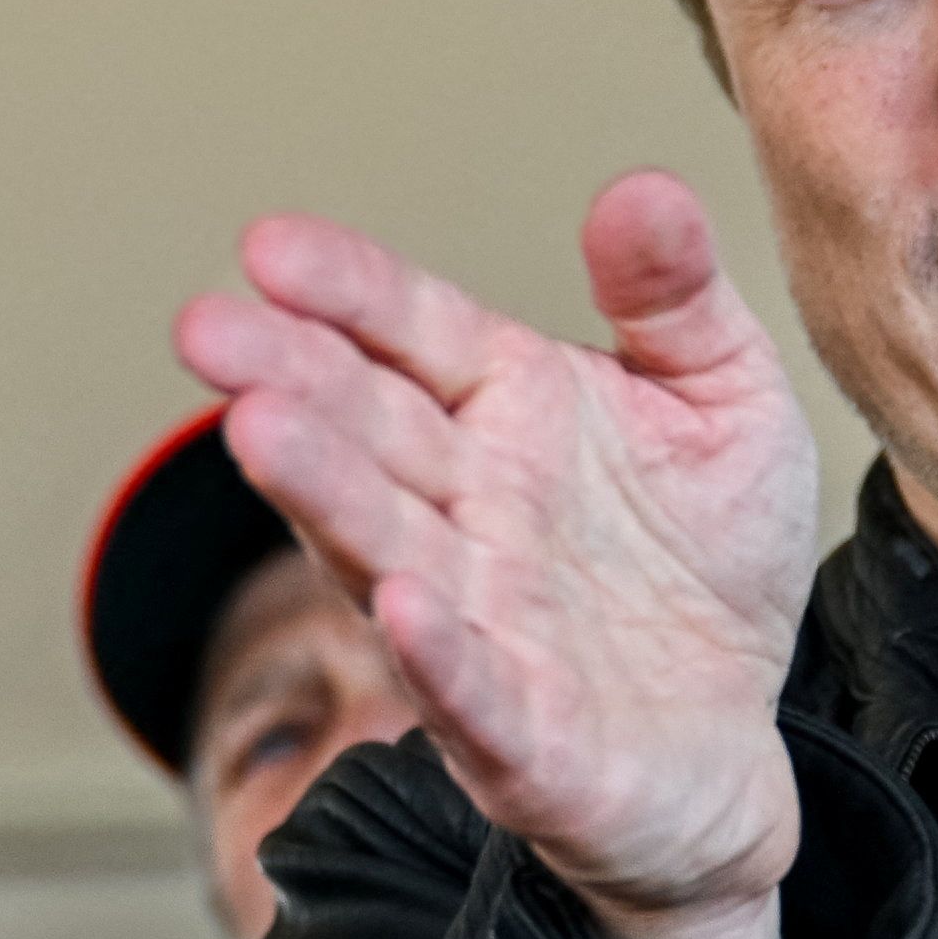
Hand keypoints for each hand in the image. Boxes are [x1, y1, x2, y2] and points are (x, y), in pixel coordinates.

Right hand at [176, 173, 820, 938]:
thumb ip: (677, 301)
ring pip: (385, 547)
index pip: (408, 332)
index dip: (344, 291)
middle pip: (367, 430)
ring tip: (258, 433)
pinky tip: (399, 606)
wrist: (729, 747)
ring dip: (324, 495)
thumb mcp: (726, 402)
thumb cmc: (708, 564)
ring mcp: (480, 621)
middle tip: (208, 328)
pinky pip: (470, 691)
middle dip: (288, 378)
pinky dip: (435, 652)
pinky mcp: (518, 737)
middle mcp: (469, 509)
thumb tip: (641, 191)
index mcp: (509, 410)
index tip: (269, 247)